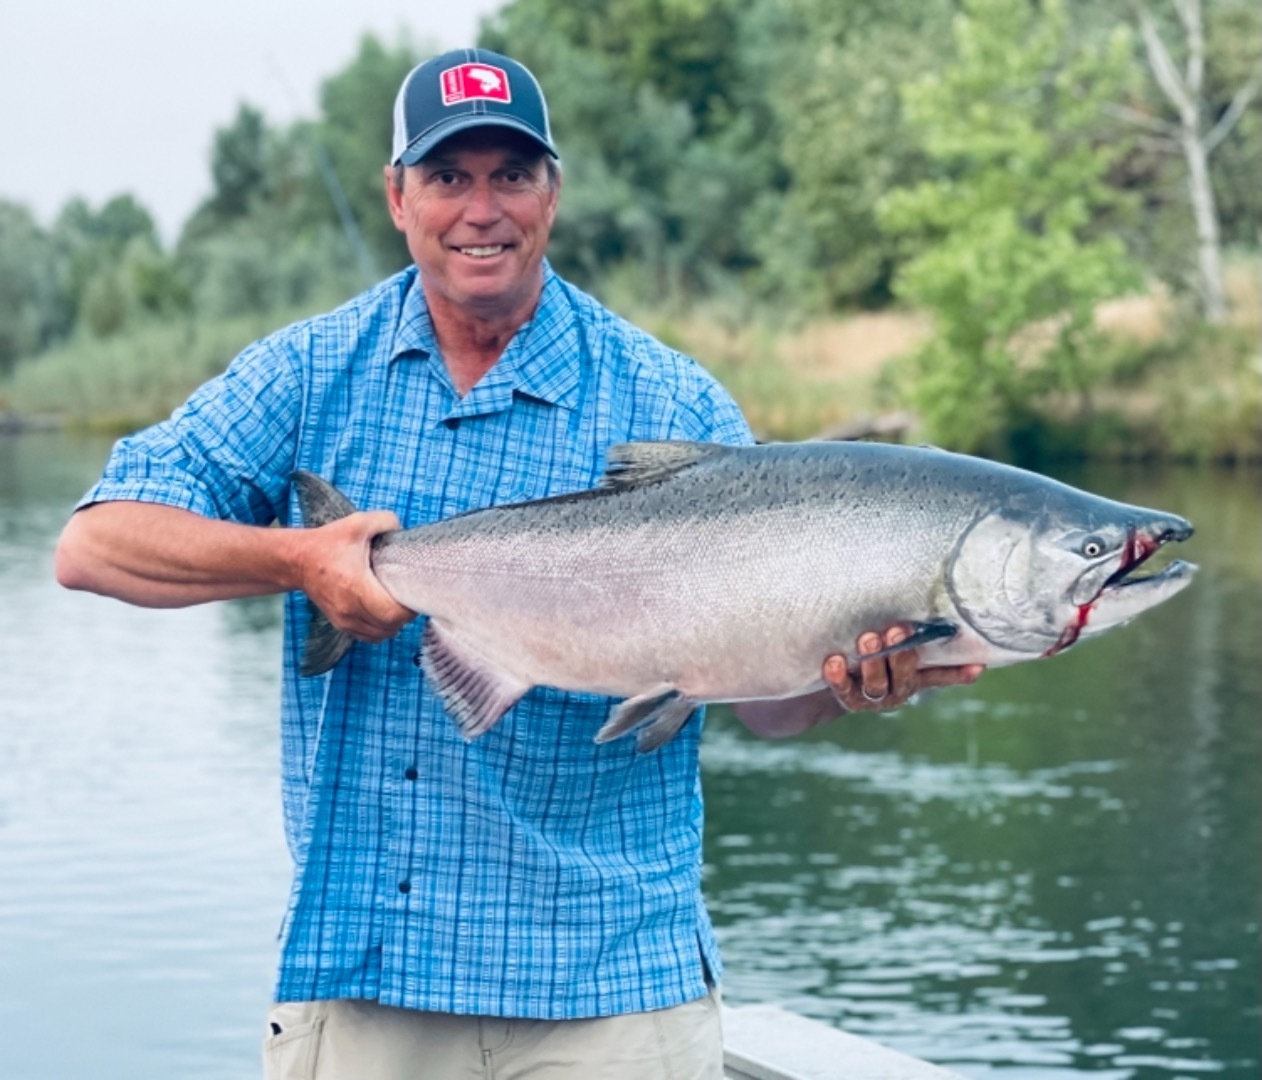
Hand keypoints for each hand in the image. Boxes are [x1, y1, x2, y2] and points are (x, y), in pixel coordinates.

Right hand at [294, 510, 414, 641]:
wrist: (298, 560)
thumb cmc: (329, 543)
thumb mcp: (358, 523)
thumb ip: (387, 521)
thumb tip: (404, 532)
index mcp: (355, 585)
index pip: (391, 613)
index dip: (409, 608)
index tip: (414, 592)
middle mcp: (348, 607)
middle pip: (389, 627)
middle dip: (405, 615)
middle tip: (410, 596)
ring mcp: (343, 619)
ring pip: (380, 635)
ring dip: (394, 624)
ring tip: (398, 604)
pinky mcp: (341, 624)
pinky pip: (369, 636)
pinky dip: (381, 629)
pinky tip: (385, 614)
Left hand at [823, 624, 983, 712]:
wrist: (833, 677)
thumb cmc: (868, 652)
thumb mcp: (889, 643)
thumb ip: (908, 632)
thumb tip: (933, 601)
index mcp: (914, 676)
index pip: (940, 674)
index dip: (958, 673)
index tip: (977, 667)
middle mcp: (898, 689)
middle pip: (905, 676)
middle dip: (901, 653)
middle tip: (897, 630)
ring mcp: (874, 698)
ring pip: (877, 685)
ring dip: (873, 662)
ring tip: (867, 639)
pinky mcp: (848, 700)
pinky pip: (845, 691)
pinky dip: (839, 677)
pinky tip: (834, 661)